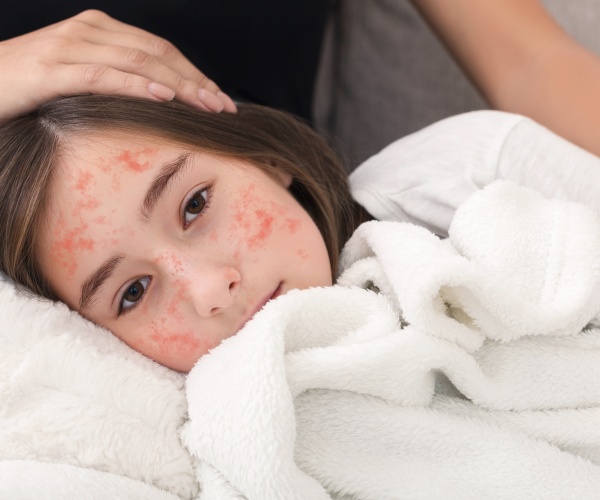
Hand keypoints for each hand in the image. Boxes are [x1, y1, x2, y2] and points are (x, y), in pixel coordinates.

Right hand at [0, 9, 236, 119]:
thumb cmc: (30, 85)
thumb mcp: (79, 76)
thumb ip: (113, 78)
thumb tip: (156, 98)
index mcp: (98, 30)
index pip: (159, 49)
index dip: (194, 73)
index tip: (219, 98)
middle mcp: (88, 30)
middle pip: (157, 53)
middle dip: (196, 81)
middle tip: (223, 106)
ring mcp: (69, 47)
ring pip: (138, 61)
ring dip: (179, 85)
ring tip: (207, 106)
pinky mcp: (53, 70)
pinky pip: (104, 76)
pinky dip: (138, 85)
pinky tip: (164, 96)